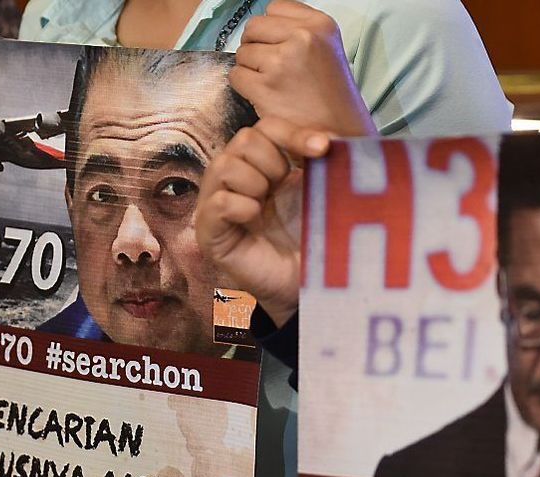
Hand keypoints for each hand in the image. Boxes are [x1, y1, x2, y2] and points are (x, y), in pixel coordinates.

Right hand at [195, 117, 330, 326]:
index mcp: (264, 166)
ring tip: (267, 207)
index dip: (293, 133)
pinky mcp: (210, 233)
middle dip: (272, 161)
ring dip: (255, 182)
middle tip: (285, 188)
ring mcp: (219, 205)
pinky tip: (255, 219)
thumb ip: (323, 164)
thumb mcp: (323, 194)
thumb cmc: (316, 241)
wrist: (312, 286)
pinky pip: (218, 202)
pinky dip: (240, 206)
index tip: (322, 148)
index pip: (267, 127)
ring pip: (224, 165)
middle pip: (243, 139)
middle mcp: (237, 180)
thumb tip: (329, 135)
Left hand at [231, 0, 375, 137]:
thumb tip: (265, 26)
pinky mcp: (266, 86)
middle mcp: (303, 38)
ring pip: (243, 52)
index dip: (271, 30)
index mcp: (321, 24)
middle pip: (254, 27)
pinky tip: (265, 97)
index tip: (280, 47)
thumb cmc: (332, 98)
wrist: (339, 134)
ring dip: (251, 69)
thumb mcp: (328, 50)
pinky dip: (245, 87)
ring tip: (274, 85)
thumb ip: (300, 31)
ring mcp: (283, 62)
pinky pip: (237, 76)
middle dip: (257, 47)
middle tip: (272, 68)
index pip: (275, 8)